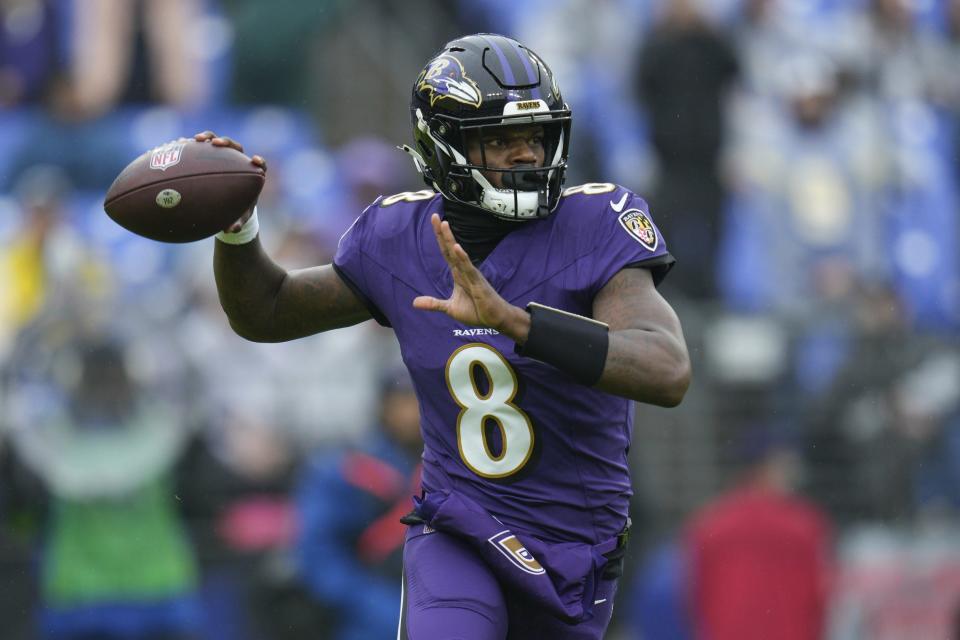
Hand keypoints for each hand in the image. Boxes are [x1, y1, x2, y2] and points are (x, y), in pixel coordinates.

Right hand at [194, 130, 266, 231]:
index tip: (255, 160)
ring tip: (196, 140)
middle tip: (216, 144)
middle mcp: (238, 162)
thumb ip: (237, 223)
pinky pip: (201, 148)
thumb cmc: (237, 210)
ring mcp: (224, 157)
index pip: (260, 165)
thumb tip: (230, 230)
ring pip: (216, 142)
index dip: (259, 161)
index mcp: (251, 175)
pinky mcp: (211, 156)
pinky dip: (191, 146)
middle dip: (226, 143)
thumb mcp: (238, 218)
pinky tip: (178, 145)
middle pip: (235, 147)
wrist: (228, 204)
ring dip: (208, 138)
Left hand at [413, 214, 529, 341]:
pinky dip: (463, 258)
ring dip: (451, 239)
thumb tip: (414, 302)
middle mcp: (464, 270)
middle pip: (450, 248)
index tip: (434, 221)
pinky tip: (457, 248)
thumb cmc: (477, 311)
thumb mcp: (450, 308)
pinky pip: (469, 269)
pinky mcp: (478, 283)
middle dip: (442, 233)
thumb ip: (434, 304)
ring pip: (459, 254)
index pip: (446, 252)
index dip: (439, 238)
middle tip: (434, 216)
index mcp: (457, 273)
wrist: (495, 319)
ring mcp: (472, 275)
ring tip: (444, 224)